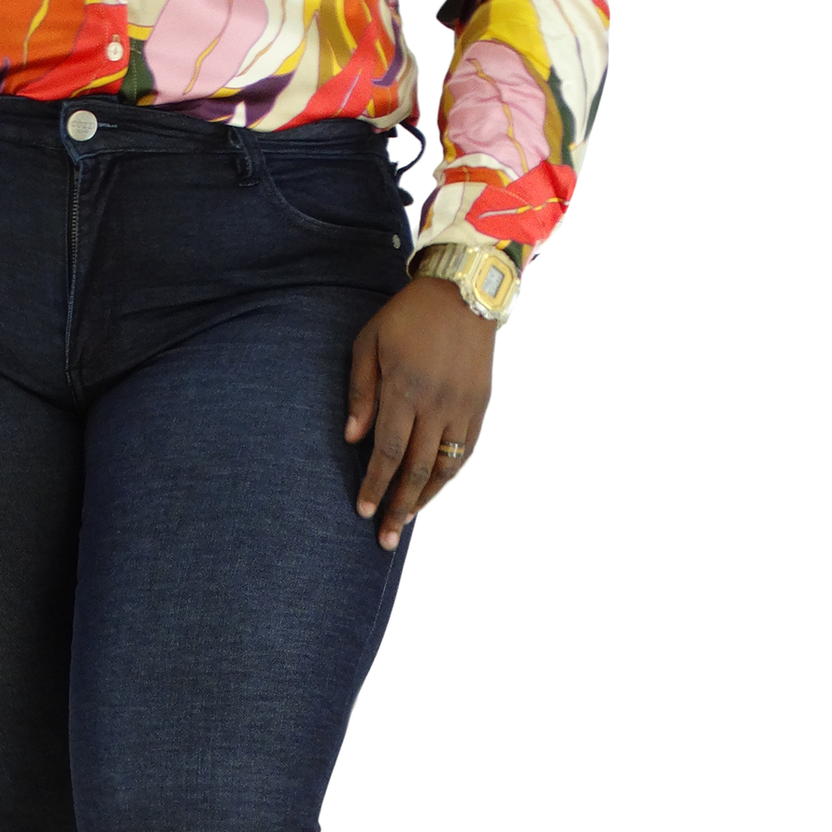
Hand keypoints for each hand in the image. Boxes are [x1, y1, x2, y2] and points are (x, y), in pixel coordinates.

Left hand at [345, 275, 495, 550]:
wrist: (464, 292)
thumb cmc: (408, 316)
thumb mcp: (369, 343)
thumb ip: (360, 391)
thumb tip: (352, 438)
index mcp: (404, 389)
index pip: (387, 451)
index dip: (375, 485)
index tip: (364, 511)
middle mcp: (435, 404)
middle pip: (415, 469)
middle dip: (398, 506)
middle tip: (385, 538)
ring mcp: (461, 407)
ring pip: (443, 467)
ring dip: (424, 499)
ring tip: (407, 522)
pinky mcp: (480, 406)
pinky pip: (464, 452)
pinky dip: (448, 476)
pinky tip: (432, 491)